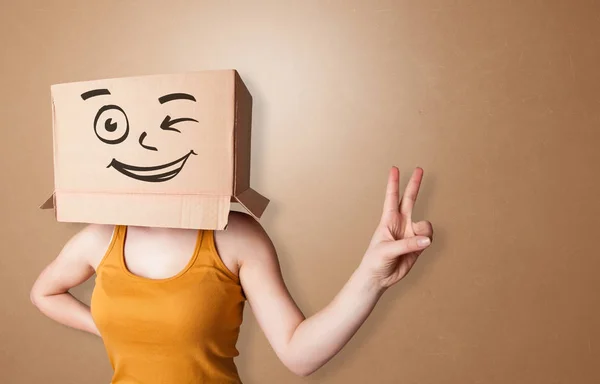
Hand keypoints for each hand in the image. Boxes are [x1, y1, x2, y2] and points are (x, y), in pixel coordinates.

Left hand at [359, 166, 432, 288]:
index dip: (393, 183)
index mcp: (388, 220)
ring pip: (425, 224)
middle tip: (419, 169)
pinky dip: (427, 241)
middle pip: (409, 199)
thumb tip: (426, 240)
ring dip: (424, 231)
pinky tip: (422, 246)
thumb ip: (407, 244)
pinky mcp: (418, 246)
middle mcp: (401, 224)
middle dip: (414, 184)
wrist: (379, 277)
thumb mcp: (387, 250)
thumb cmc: (375, 261)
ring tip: (418, 242)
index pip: (391, 198)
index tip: (394, 168)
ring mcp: (410, 234)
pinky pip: (428, 238)